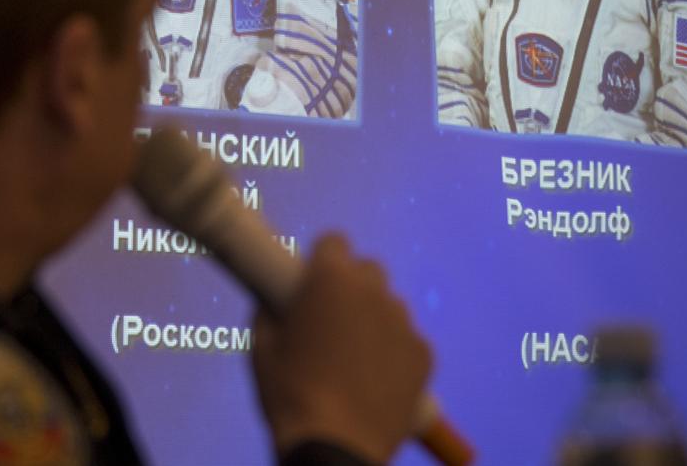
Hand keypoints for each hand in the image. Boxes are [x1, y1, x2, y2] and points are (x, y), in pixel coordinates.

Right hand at [251, 233, 431, 463]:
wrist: (334, 447)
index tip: (313, 280)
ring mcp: (402, 322)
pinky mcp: (424, 354)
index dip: (323, 259)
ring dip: (374, 318)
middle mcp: (371, 290)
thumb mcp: (262, 346)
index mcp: (329, 278)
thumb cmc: (289, 392)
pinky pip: (408, 340)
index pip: (334, 241)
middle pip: (368, 270)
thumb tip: (274, 300)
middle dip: (352, 286)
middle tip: (334, 318)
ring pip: (390, 305)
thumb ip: (270, 311)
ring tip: (356, 356)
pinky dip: (395, 351)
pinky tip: (377, 378)